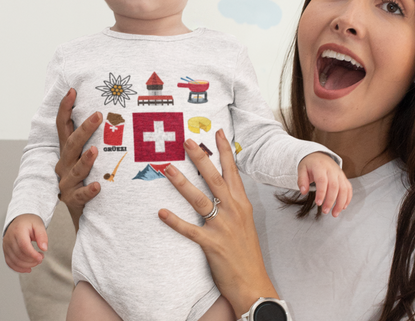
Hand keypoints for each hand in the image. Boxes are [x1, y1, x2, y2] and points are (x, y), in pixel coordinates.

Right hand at [3, 214, 46, 272]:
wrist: (20, 219)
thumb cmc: (29, 221)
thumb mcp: (39, 225)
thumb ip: (42, 236)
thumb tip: (44, 248)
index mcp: (18, 230)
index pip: (23, 246)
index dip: (32, 254)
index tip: (41, 257)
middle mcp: (9, 238)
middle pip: (18, 254)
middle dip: (31, 260)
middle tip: (41, 258)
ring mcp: (6, 245)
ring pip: (13, 260)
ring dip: (25, 265)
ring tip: (35, 262)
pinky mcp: (5, 250)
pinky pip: (9, 262)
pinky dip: (18, 268)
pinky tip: (27, 269)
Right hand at [55, 88, 101, 230]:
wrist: (84, 214)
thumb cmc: (89, 179)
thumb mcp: (88, 157)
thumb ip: (96, 137)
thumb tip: (113, 111)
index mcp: (68, 151)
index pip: (63, 126)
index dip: (65, 108)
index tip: (72, 91)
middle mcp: (64, 165)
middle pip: (72, 144)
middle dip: (85, 129)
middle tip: (99, 115)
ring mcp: (67, 183)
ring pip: (75, 169)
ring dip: (86, 160)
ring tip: (95, 151)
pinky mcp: (73, 201)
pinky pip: (82, 195)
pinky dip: (90, 190)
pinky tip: (99, 186)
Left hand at [158, 130, 276, 317]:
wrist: (253, 282)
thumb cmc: (247, 250)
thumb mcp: (245, 220)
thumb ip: (234, 202)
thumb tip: (223, 186)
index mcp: (241, 203)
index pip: (232, 171)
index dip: (225, 151)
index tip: (217, 133)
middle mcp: (233, 210)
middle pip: (214, 178)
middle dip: (201, 158)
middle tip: (187, 141)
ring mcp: (222, 226)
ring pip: (199, 199)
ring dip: (182, 183)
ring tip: (168, 169)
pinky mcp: (211, 244)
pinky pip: (189, 229)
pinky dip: (174, 221)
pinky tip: (161, 213)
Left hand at [297, 152, 352, 216]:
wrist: (319, 155)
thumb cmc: (310, 164)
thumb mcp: (301, 169)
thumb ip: (301, 180)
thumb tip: (303, 191)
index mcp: (320, 167)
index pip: (322, 181)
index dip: (321, 193)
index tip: (318, 203)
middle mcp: (332, 170)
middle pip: (334, 186)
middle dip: (331, 201)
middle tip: (325, 211)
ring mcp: (339, 173)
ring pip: (344, 188)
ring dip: (341, 203)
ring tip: (335, 213)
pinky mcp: (343, 177)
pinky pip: (348, 188)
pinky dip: (348, 198)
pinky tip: (343, 207)